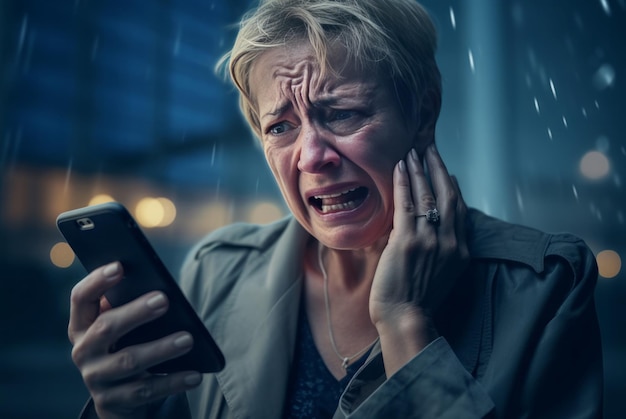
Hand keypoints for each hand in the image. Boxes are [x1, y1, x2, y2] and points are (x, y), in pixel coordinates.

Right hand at [68, 262, 202, 418]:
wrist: (119, 397)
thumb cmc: (126, 345)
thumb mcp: (123, 326)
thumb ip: (130, 306)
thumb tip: (161, 289)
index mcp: (82, 325)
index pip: (81, 298)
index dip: (97, 280)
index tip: (120, 266)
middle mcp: (83, 350)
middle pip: (107, 327)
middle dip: (136, 312)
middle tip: (164, 300)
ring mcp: (95, 378)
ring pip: (129, 361)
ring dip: (161, 349)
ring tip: (188, 339)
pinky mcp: (112, 401)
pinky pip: (145, 391)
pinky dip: (173, 382)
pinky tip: (195, 375)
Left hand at [369, 144, 468, 364]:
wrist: (406, 319)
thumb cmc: (418, 301)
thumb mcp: (441, 274)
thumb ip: (440, 249)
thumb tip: (427, 225)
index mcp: (461, 250)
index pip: (459, 209)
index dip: (451, 186)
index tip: (444, 170)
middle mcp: (450, 241)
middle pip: (448, 195)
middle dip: (438, 168)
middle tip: (430, 147)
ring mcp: (430, 240)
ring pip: (427, 195)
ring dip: (420, 169)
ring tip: (413, 150)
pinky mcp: (408, 241)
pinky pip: (407, 204)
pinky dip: (404, 183)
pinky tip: (401, 167)